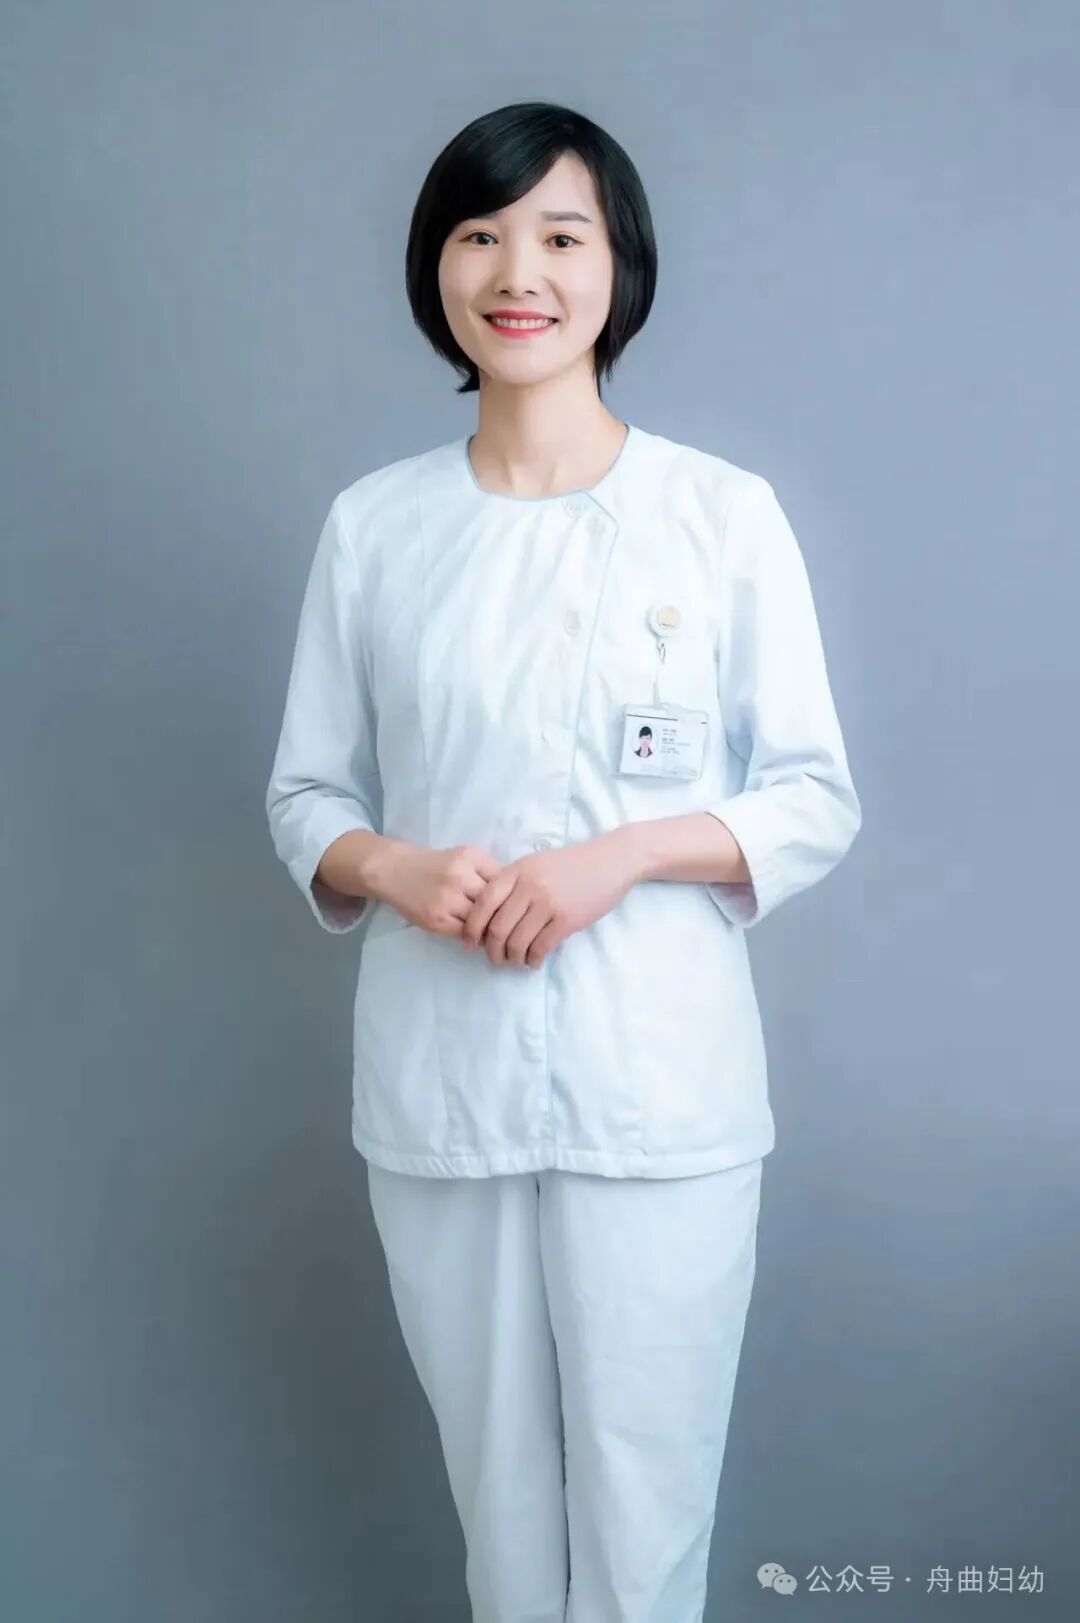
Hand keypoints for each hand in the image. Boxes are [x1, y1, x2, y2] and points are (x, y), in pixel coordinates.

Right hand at [379, 842, 505, 937]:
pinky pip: (465, 933)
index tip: (517, 905)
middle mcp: (459, 877)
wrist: (395, 871)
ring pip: (481, 920)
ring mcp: (447, 900)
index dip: (513, 895)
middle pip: (494, 902)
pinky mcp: (437, 920)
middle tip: (512, 925)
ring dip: (491, 929)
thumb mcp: (464, 856)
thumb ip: (489, 870)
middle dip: (505, 915)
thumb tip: (516, 895)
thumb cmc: (436, 864)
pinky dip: (474, 937)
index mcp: (470, 857)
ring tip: (497, 934)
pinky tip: (478, 938)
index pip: (503, 880)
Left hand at [461, 830, 641, 967]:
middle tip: (495, 959)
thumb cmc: (571, 864)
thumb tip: (489, 915)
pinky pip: (541, 947)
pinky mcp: (567, 920)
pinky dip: (533, 960)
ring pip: (517, 942)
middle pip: (497, 928)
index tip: (470, 943)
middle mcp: (529, 886)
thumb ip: (513, 883)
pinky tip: (534, 961)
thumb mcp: (536, 864)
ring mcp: (548, 903)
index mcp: (517, 871)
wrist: (610, 861)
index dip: (472, 927)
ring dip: (512, 958)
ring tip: (516, 961)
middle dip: (492, 950)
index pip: (484, 902)